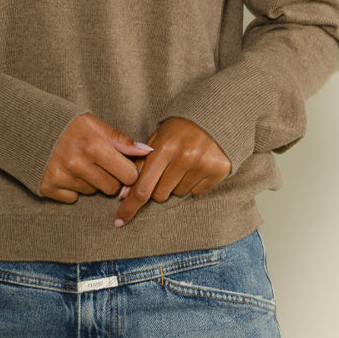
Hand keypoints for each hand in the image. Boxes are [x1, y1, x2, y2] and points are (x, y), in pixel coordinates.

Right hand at [40, 113, 153, 203]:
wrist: (24, 125)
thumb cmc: (63, 122)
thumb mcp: (92, 123)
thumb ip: (120, 139)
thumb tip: (147, 151)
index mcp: (93, 145)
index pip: (128, 174)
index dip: (129, 171)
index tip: (123, 165)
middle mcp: (78, 164)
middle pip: (112, 188)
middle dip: (110, 177)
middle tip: (99, 163)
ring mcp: (62, 177)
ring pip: (93, 192)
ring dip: (91, 182)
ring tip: (79, 164)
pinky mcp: (48, 188)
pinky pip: (73, 198)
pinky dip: (72, 188)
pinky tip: (66, 171)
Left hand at [114, 117, 230, 225]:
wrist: (213, 115)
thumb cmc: (178, 129)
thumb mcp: (156, 139)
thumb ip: (139, 165)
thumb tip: (123, 194)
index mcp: (164, 147)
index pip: (142, 187)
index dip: (129, 206)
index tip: (119, 222)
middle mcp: (184, 157)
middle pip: (160, 195)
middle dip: (157, 187)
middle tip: (165, 169)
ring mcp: (203, 164)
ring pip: (178, 194)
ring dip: (176, 184)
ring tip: (183, 163)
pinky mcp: (219, 170)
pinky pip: (197, 192)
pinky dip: (193, 183)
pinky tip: (197, 165)